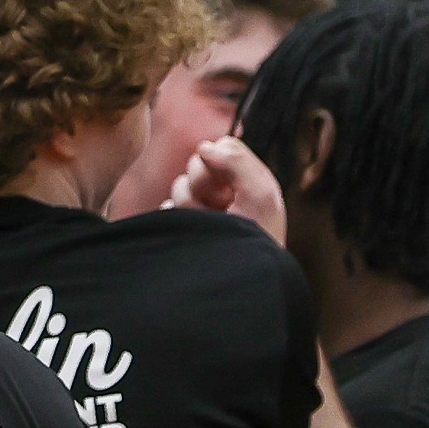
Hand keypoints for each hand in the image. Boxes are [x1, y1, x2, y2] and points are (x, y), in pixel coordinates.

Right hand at [167, 136, 287, 244]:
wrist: (236, 281)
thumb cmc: (256, 240)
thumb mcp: (261, 195)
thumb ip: (237, 161)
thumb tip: (204, 147)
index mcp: (248, 180)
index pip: (224, 147)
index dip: (221, 159)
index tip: (229, 184)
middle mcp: (225, 192)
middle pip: (198, 163)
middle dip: (203, 183)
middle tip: (219, 206)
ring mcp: (201, 210)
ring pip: (179, 185)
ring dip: (190, 204)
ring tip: (206, 224)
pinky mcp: (182, 226)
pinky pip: (167, 207)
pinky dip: (175, 217)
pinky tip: (191, 232)